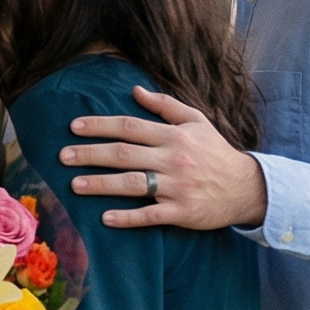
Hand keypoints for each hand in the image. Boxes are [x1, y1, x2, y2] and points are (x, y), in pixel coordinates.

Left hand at [59, 86, 267, 229]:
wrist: (247, 188)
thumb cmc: (216, 152)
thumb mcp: (196, 122)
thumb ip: (165, 105)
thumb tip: (135, 90)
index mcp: (173, 136)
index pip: (129, 126)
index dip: (100, 126)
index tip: (73, 127)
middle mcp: (173, 159)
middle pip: (124, 154)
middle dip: (90, 154)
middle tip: (62, 156)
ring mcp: (177, 187)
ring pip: (132, 184)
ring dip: (100, 184)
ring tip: (74, 185)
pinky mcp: (182, 212)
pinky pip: (149, 215)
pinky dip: (127, 217)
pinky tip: (104, 218)